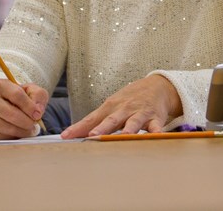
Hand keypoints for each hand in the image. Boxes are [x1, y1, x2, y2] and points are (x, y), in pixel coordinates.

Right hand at [0, 79, 47, 139]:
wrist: (7, 108)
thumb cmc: (20, 98)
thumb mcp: (32, 91)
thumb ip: (38, 95)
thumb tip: (37, 110)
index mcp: (0, 85)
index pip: (17, 95)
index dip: (30, 107)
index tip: (37, 114)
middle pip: (12, 113)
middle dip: (27, 121)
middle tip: (33, 124)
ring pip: (7, 127)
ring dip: (22, 131)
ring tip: (28, 129)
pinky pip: (0, 137)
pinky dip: (12, 137)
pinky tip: (16, 132)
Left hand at [60, 74, 182, 138]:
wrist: (156, 86)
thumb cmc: (128, 100)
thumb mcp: (110, 107)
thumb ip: (92, 122)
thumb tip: (68, 135)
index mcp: (110, 108)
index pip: (92, 119)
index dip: (79, 127)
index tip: (65, 136)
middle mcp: (124, 110)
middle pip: (112, 120)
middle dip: (103, 128)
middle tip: (93, 135)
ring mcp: (140, 113)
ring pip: (134, 122)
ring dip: (129, 129)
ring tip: (124, 136)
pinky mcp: (155, 118)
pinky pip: (156, 126)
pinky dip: (157, 131)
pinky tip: (157, 136)